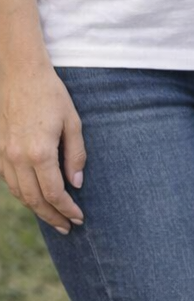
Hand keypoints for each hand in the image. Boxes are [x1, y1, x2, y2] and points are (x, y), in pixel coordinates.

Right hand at [0, 64, 85, 232]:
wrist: (19, 73)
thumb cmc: (51, 94)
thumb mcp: (73, 122)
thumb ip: (75, 155)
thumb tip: (76, 183)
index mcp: (39, 152)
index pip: (53, 193)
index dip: (66, 209)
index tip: (78, 218)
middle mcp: (17, 158)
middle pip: (34, 200)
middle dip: (52, 216)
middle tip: (67, 227)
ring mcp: (3, 154)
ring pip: (18, 193)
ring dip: (36, 208)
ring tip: (52, 217)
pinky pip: (8, 180)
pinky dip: (22, 193)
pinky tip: (34, 196)